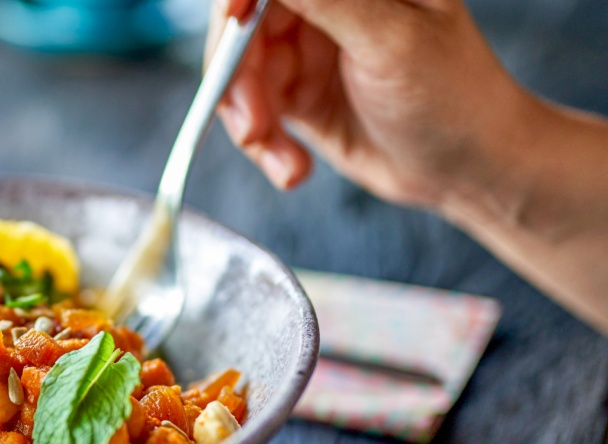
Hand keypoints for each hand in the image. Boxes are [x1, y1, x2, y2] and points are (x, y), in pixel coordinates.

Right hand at [211, 0, 534, 210]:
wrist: (468, 169)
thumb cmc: (453, 97)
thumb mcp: (389, 40)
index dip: (240, 1)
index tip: (232, 26)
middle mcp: (329, 4)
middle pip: (245, 24)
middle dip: (238, 78)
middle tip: (253, 126)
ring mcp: (311, 47)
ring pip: (240, 72)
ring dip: (251, 121)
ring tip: (282, 160)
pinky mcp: (299, 93)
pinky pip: (253, 110)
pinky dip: (263, 144)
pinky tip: (292, 169)